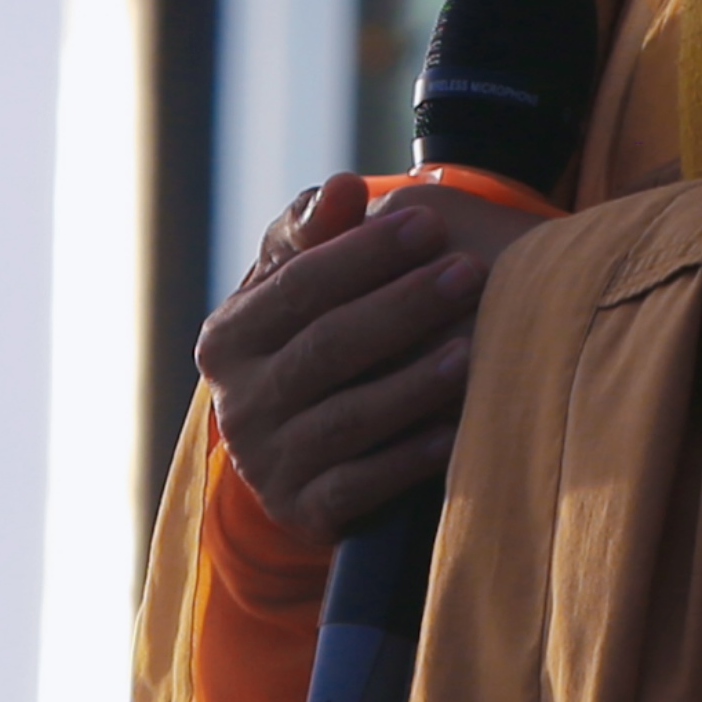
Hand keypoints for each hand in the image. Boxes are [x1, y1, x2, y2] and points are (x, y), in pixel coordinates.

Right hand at [197, 173, 541, 541]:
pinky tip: (455, 432)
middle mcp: (236, 404)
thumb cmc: (312, 342)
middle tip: (470, 273)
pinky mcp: (303, 513)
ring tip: (473, 348)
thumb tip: (342, 188)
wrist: (300, 456)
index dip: (366, 253)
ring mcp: (267, 464)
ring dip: (413, 383)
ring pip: (346, 419)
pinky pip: (360, 486)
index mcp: (229, 338)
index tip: (431, 221)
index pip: (299, 285)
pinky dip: (409, 459)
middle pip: (326, 348)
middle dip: (403, 307)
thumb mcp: (300, 288)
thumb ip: (317, 233)